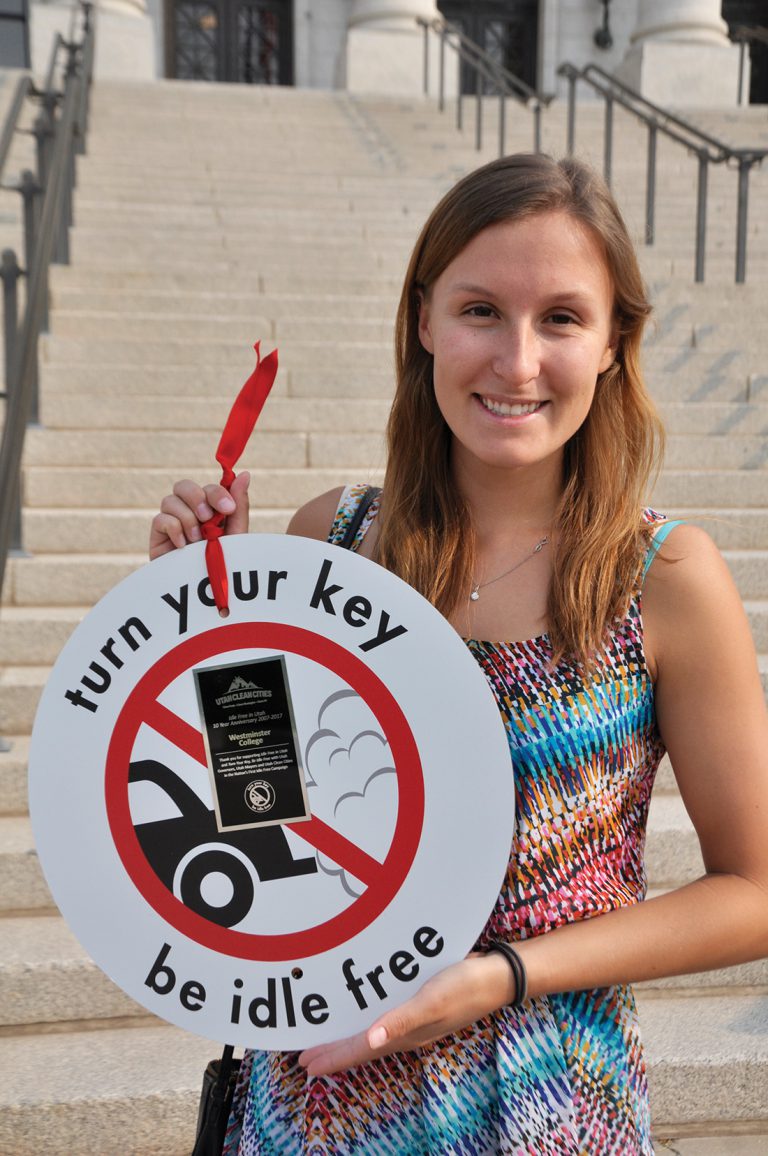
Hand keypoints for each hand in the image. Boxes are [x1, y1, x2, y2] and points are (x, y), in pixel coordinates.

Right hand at [149, 471, 249, 558]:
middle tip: (208, 518)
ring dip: (187, 518)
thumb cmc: (222, 566)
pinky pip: (160, 519)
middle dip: (198, 498)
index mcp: (210, 510)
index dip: (217, 492)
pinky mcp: (159, 537)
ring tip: (197, 540)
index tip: (228, 508)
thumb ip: (239, 505)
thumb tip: (245, 474)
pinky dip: (174, 529)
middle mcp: (189, 512)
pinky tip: (183, 546)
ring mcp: (172, 523)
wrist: (205, 594)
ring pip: (170, 500)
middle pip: (183, 485)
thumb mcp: (236, 536)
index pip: (208, 488)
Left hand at [298, 952, 513, 1076]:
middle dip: (334, 1052)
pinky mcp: (420, 1003)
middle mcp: (406, 1030)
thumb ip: (401, 1021)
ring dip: (348, 1038)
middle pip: (361, 1046)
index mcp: (405, 1033)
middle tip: (306, 1059)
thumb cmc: (465, 988)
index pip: (359, 1049)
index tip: (305, 1064)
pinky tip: (365, 1013)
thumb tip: (371, 1042)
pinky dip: (368, 1021)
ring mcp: (415, 1019)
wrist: (497, 978)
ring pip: (372, 1033)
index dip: (332, 1057)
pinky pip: (386, 1018)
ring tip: (328, 1041)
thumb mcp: (432, 1002)